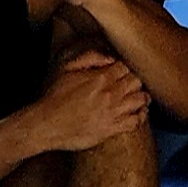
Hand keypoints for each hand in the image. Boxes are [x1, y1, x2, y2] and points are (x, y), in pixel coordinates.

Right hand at [26, 48, 150, 152]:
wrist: (46, 124)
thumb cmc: (55, 96)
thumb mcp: (67, 68)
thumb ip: (90, 57)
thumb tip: (110, 58)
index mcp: (101, 78)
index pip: (126, 66)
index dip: (124, 67)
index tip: (120, 71)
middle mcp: (111, 94)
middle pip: (137, 81)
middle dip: (134, 80)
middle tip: (128, 83)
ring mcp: (113, 112)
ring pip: (140, 100)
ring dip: (140, 96)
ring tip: (136, 96)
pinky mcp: (112, 129)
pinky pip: (136, 121)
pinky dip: (140, 116)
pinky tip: (137, 112)